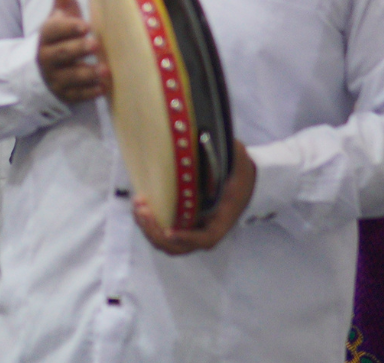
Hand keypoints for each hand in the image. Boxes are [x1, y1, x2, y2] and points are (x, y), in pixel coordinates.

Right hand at [37, 0, 107, 103]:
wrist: (42, 67)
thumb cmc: (58, 34)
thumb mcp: (58, 12)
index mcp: (46, 34)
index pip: (53, 30)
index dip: (68, 28)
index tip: (85, 25)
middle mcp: (46, 57)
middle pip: (60, 53)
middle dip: (77, 49)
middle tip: (95, 44)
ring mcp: (54, 77)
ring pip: (69, 77)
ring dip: (86, 74)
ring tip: (104, 71)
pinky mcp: (63, 94)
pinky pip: (75, 95)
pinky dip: (89, 93)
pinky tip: (103, 88)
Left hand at [134, 142, 256, 254]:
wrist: (245, 177)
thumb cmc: (238, 168)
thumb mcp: (235, 158)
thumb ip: (222, 151)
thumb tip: (203, 137)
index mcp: (223, 218)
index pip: (206, 238)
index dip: (188, 237)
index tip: (170, 231)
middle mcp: (207, 228)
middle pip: (180, 246)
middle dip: (157, 232)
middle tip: (143, 211)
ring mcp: (194, 227)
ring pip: (167, 242)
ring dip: (149, 228)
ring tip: (138, 205)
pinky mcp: (182, 221)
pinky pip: (163, 231)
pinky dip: (150, 223)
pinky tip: (140, 203)